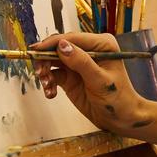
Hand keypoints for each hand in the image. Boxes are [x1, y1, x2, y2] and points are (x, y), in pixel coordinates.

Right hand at [31, 32, 152, 133]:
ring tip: (47, 85)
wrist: (120, 118)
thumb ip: (81, 62)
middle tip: (40, 73)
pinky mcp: (70, 76)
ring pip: (52, 60)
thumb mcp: (100, 80)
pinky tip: (51, 93)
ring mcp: (77, 63)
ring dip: (45, 72)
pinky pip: (53, 74)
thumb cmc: (117, 98)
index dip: (52, 43)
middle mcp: (88, 50)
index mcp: (101, 44)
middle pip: (59, 47)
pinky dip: (49, 83)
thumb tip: (62, 45)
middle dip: (46, 59)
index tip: (36, 51)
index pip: (72, 38)